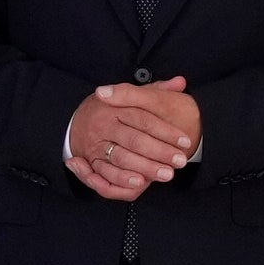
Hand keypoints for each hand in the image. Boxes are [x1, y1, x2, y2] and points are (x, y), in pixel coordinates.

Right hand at [67, 78, 196, 202]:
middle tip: (180, 161)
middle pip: (135, 140)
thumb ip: (155, 90)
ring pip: (122, 158)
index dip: (166, 131)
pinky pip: (105, 172)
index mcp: (115, 107)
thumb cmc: (112, 109)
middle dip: (160, 152)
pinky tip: (140, 182)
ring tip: (166, 174)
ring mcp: (96, 144)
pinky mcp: (91, 161)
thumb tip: (180, 82)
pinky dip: (122, 178)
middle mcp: (104, 126)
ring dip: (145, 167)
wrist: (77, 120)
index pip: (144, 120)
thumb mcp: (131, 96)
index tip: (185, 141)